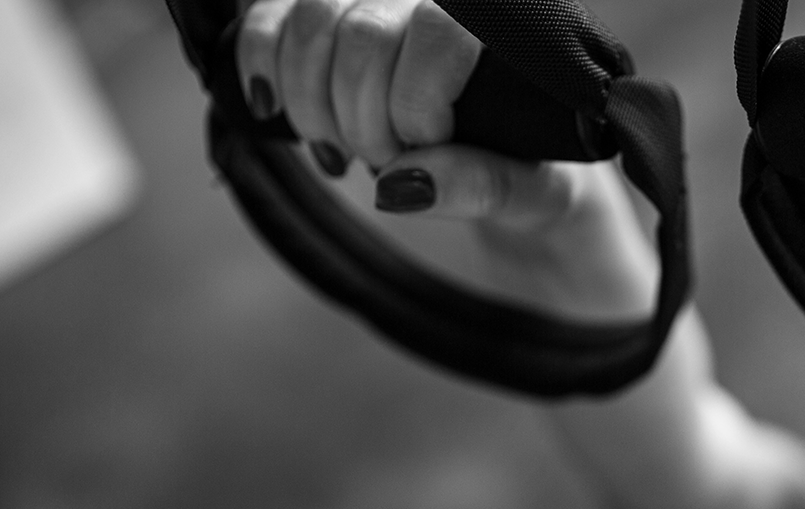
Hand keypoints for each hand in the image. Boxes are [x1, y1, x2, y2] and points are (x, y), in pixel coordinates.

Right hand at [234, 0, 653, 317]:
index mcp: (501, 26)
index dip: (414, 103)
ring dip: (312, 103)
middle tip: (384, 165)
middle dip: (361, 119)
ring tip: (343, 152)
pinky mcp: (329, 22)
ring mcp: (379, 4)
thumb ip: (481, 184)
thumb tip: (399, 185)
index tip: (425, 154)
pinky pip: (270, 18)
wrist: (526, 182)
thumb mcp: (534, 194)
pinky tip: (274, 111)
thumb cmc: (543, 182)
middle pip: (361, 31)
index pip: (436, 29)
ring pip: (310, 21)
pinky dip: (261, 66)